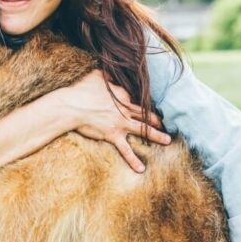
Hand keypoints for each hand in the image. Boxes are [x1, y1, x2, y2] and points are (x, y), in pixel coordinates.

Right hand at [56, 69, 171, 172]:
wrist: (72, 106)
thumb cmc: (82, 90)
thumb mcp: (97, 76)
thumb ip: (107, 75)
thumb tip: (111, 72)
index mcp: (123, 96)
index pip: (138, 101)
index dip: (144, 105)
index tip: (149, 108)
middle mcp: (126, 110)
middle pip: (146, 115)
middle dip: (157, 120)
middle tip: (165, 124)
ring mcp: (121, 124)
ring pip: (144, 130)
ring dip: (157, 136)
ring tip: (168, 141)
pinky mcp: (113, 136)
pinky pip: (126, 150)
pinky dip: (133, 160)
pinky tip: (141, 169)